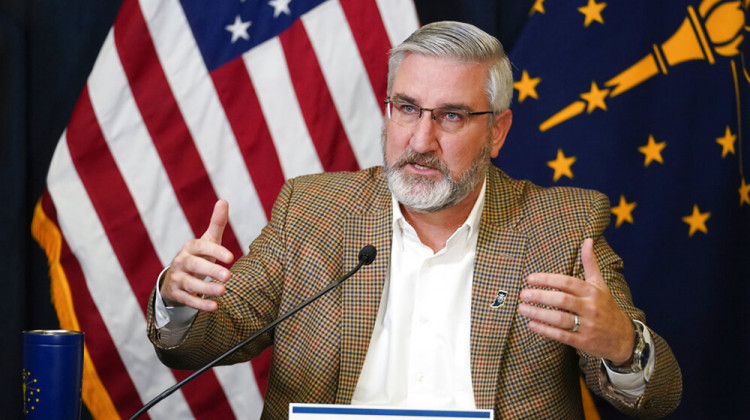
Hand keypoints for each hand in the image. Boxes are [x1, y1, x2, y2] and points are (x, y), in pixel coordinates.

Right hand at [160, 200, 234, 311]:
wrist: (174, 278)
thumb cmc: (198, 256)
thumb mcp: (207, 241)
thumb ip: (217, 223)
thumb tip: (223, 200)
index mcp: (190, 247)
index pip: (201, 247)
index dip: (215, 251)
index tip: (231, 257)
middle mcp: (182, 262)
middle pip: (195, 265)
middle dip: (211, 270)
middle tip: (229, 276)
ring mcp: (177, 278)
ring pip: (191, 284)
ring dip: (206, 289)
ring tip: (223, 292)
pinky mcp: (177, 294)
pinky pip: (188, 300)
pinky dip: (200, 304)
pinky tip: (214, 307)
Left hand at [518, 238, 633, 363]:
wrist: (623, 338)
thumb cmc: (606, 306)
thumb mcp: (600, 284)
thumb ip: (590, 263)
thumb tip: (588, 240)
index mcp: (592, 292)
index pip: (567, 282)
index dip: (547, 279)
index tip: (530, 278)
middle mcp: (590, 307)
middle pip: (562, 300)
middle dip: (540, 296)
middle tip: (522, 294)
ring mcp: (587, 325)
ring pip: (560, 319)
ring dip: (539, 313)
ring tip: (522, 309)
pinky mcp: (583, 341)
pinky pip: (562, 335)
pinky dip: (545, 330)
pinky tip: (531, 325)